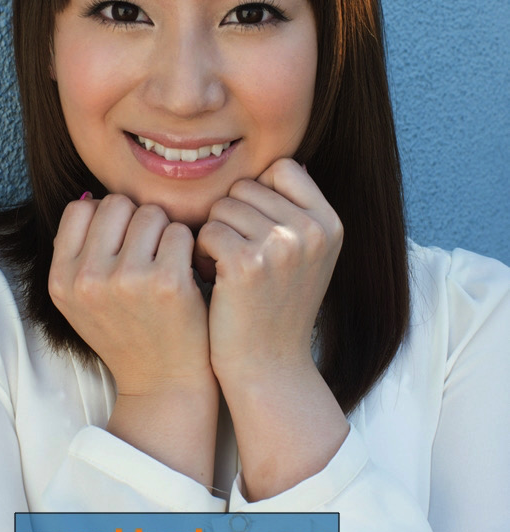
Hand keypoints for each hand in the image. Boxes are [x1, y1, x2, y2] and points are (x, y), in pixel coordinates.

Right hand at [49, 194, 212, 396]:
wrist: (164, 382)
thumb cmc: (128, 332)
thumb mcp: (82, 299)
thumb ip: (78, 251)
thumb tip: (91, 195)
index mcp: (61, 279)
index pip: (80, 209)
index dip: (107, 219)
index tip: (122, 244)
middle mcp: (88, 278)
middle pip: (117, 204)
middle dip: (137, 221)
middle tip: (148, 254)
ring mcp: (127, 280)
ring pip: (151, 213)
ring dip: (164, 232)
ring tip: (165, 263)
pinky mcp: (167, 282)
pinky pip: (180, 231)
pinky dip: (188, 247)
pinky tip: (185, 272)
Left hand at [193, 158, 342, 387]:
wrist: (268, 367)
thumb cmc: (276, 307)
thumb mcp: (307, 255)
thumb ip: (300, 210)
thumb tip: (294, 163)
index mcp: (329, 223)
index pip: (283, 168)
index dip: (258, 194)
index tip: (255, 229)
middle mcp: (312, 230)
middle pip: (246, 186)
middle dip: (232, 217)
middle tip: (236, 254)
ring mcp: (282, 245)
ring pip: (223, 207)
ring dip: (214, 234)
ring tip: (225, 268)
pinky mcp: (248, 263)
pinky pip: (208, 230)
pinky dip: (201, 253)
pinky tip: (213, 278)